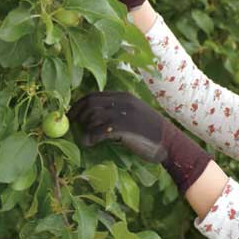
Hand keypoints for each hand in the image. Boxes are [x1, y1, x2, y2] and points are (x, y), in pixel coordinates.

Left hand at [67, 91, 211, 194]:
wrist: (168, 142)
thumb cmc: (150, 131)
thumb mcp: (134, 114)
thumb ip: (117, 111)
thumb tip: (93, 118)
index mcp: (124, 97)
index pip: (94, 95)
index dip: (78, 104)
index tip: (70, 114)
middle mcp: (122, 102)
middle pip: (90, 104)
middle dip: (77, 114)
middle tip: (72, 125)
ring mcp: (123, 114)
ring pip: (93, 117)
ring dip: (85, 128)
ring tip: (85, 137)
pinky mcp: (124, 128)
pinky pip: (99, 131)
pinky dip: (90, 138)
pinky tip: (89, 143)